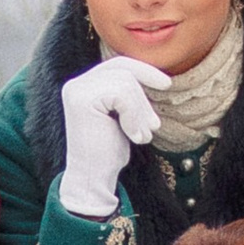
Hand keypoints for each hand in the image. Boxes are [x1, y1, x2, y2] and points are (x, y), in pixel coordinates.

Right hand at [56, 57, 167, 218]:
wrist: (93, 179)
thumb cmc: (108, 151)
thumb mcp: (122, 115)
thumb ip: (127, 94)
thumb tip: (152, 74)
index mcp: (84, 85)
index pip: (118, 65)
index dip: (144, 70)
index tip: (166, 85)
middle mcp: (76, 84)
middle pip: (123, 70)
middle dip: (143, 98)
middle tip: (154, 126)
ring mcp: (77, 90)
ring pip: (125, 83)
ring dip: (140, 111)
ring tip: (143, 134)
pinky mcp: (82, 100)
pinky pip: (122, 95)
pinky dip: (134, 116)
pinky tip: (133, 136)